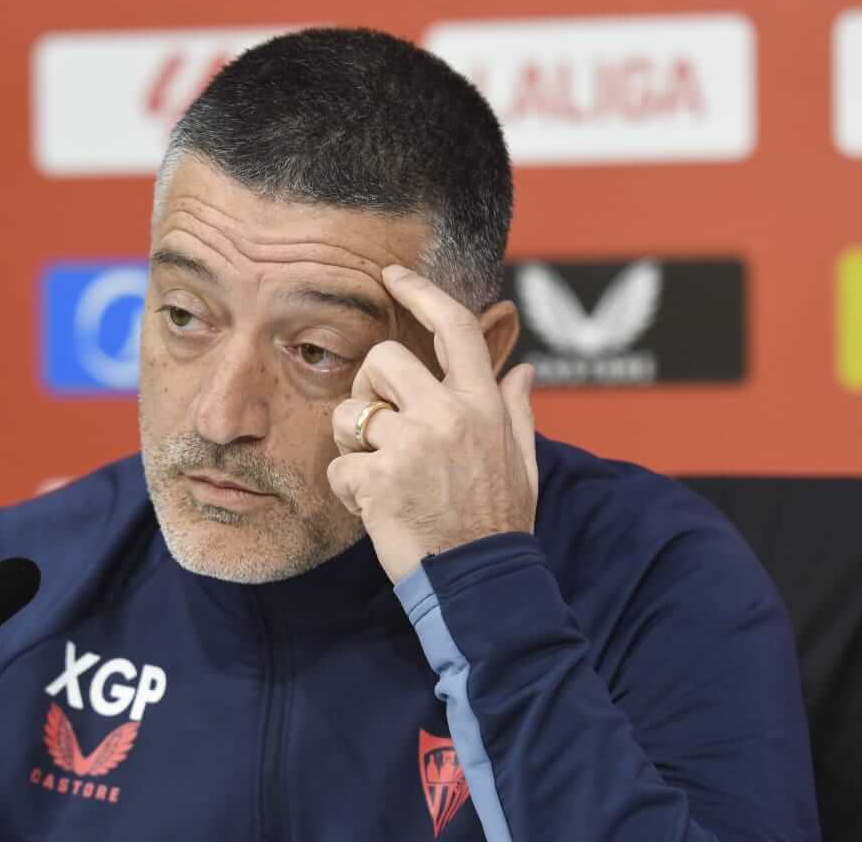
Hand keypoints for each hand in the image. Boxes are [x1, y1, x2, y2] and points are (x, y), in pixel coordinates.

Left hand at [327, 265, 538, 582]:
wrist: (482, 585)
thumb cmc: (498, 523)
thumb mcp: (521, 463)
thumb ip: (516, 412)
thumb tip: (522, 370)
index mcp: (483, 404)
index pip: (454, 327)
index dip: (421, 291)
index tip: (392, 276)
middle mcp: (448, 414)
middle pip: (382, 360)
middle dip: (370, 389)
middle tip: (379, 428)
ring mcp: (412, 445)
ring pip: (348, 414)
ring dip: (353, 444)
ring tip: (381, 476)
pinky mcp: (379, 479)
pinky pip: (338, 467)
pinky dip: (347, 491)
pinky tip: (377, 510)